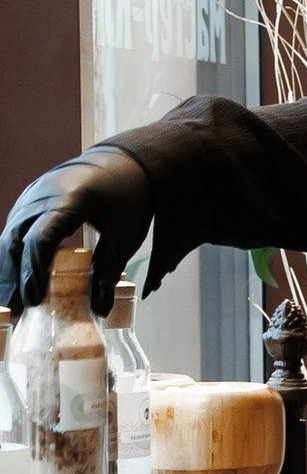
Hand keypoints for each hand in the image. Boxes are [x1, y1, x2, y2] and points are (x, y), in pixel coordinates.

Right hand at [0, 147, 152, 316]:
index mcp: (69, 200)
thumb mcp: (125, 236)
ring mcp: (33, 194)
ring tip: (13, 302)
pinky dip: (13, 254)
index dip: (34, 272)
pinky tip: (16, 278)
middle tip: (17, 310)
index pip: (40, 240)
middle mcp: (43, 194)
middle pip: (16, 239)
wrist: (123, 162)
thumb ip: (109, 271)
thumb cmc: (128, 196)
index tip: (35, 299)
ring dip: (9, 268)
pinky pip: (15, 227)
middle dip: (14, 277)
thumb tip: (99, 310)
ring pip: (10, 235)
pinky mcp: (31, 198)